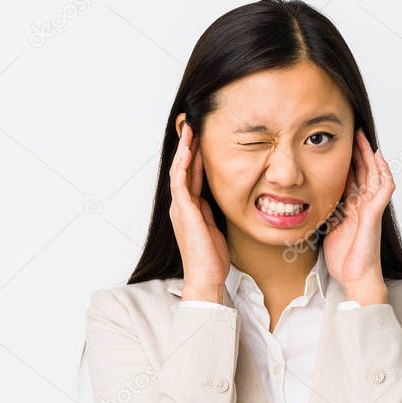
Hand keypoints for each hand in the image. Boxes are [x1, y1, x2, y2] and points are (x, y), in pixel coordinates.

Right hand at [169, 122, 229, 302]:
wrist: (206, 276)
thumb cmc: (211, 257)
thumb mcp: (215, 226)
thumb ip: (213, 209)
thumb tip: (222, 195)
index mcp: (190, 208)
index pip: (191, 176)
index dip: (196, 157)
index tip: (201, 139)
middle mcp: (182, 206)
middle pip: (183, 169)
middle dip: (188, 147)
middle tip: (192, 126)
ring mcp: (180, 208)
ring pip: (179, 171)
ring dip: (184, 150)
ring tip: (190, 131)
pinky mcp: (184, 211)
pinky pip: (180, 183)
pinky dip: (183, 166)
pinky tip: (188, 152)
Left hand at [323, 128, 390, 304]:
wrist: (354, 277)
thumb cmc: (343, 259)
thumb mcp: (328, 229)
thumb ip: (327, 213)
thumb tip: (313, 202)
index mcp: (352, 208)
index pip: (351, 178)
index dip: (347, 161)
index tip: (338, 145)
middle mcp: (364, 205)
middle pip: (364, 172)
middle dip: (359, 152)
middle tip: (353, 132)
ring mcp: (371, 208)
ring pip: (376, 175)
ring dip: (370, 156)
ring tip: (364, 138)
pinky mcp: (375, 214)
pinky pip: (384, 188)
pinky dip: (384, 172)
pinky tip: (379, 158)